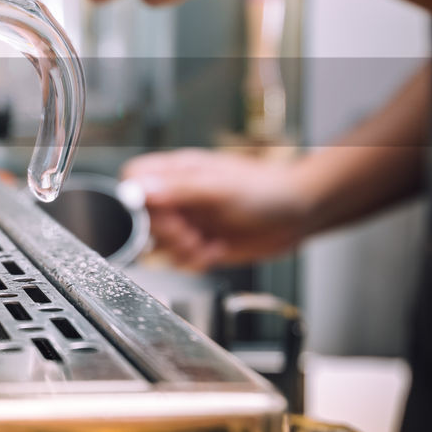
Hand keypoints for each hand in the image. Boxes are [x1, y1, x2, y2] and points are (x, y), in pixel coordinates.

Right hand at [121, 149, 315, 270]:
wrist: (299, 215)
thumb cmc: (266, 191)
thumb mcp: (218, 189)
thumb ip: (177, 190)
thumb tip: (136, 190)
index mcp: (177, 172)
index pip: (132, 179)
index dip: (137, 202)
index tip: (158, 217)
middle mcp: (178, 195)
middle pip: (143, 218)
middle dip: (166, 233)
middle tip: (190, 234)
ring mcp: (188, 219)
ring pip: (159, 243)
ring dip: (182, 250)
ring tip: (206, 242)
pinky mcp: (199, 242)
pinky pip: (180, 258)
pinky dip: (197, 259)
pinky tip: (217, 249)